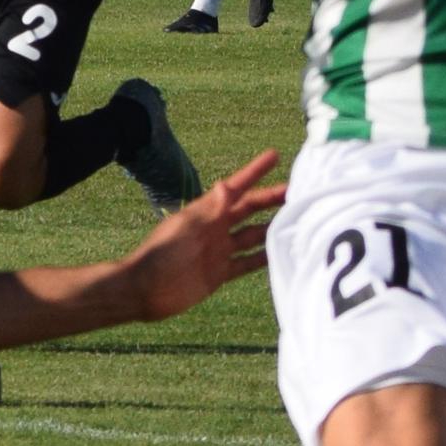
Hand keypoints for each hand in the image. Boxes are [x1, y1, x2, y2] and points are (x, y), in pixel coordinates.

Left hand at [114, 153, 288, 320]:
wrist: (144, 290)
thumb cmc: (160, 254)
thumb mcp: (185, 228)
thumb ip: (210, 210)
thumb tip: (228, 185)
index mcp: (206, 212)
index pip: (237, 187)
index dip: (254, 171)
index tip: (274, 155)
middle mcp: (216, 228)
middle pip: (250, 209)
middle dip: (272, 199)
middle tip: (300, 192)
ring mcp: (219, 250)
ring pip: (253, 235)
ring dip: (273, 228)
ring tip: (299, 221)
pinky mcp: (219, 273)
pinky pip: (246, 263)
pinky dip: (264, 258)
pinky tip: (282, 253)